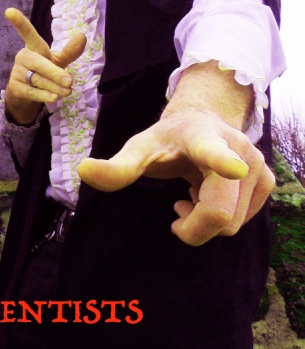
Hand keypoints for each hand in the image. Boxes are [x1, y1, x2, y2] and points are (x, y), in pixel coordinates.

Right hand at [4, 8, 85, 124]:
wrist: (25, 93)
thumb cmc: (43, 71)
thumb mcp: (57, 61)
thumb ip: (69, 51)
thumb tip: (82, 36)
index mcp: (33, 47)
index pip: (27, 33)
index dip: (19, 22)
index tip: (9, 11)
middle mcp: (23, 57)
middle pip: (39, 64)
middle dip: (54, 73)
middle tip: (69, 81)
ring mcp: (17, 72)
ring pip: (38, 80)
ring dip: (55, 87)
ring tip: (67, 91)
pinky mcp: (15, 87)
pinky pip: (32, 92)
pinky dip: (45, 95)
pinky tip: (54, 97)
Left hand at [77, 62, 273, 245]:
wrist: (202, 122)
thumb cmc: (167, 139)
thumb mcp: (139, 148)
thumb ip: (116, 166)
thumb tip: (82, 171)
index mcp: (203, 138)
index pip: (214, 152)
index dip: (224, 162)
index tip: (233, 168)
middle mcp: (238, 151)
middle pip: (219, 213)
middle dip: (193, 226)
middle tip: (175, 211)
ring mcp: (258, 168)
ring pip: (230, 224)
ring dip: (204, 223)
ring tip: (189, 198)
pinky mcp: (267, 183)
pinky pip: (241, 222)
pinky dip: (219, 221)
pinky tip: (206, 198)